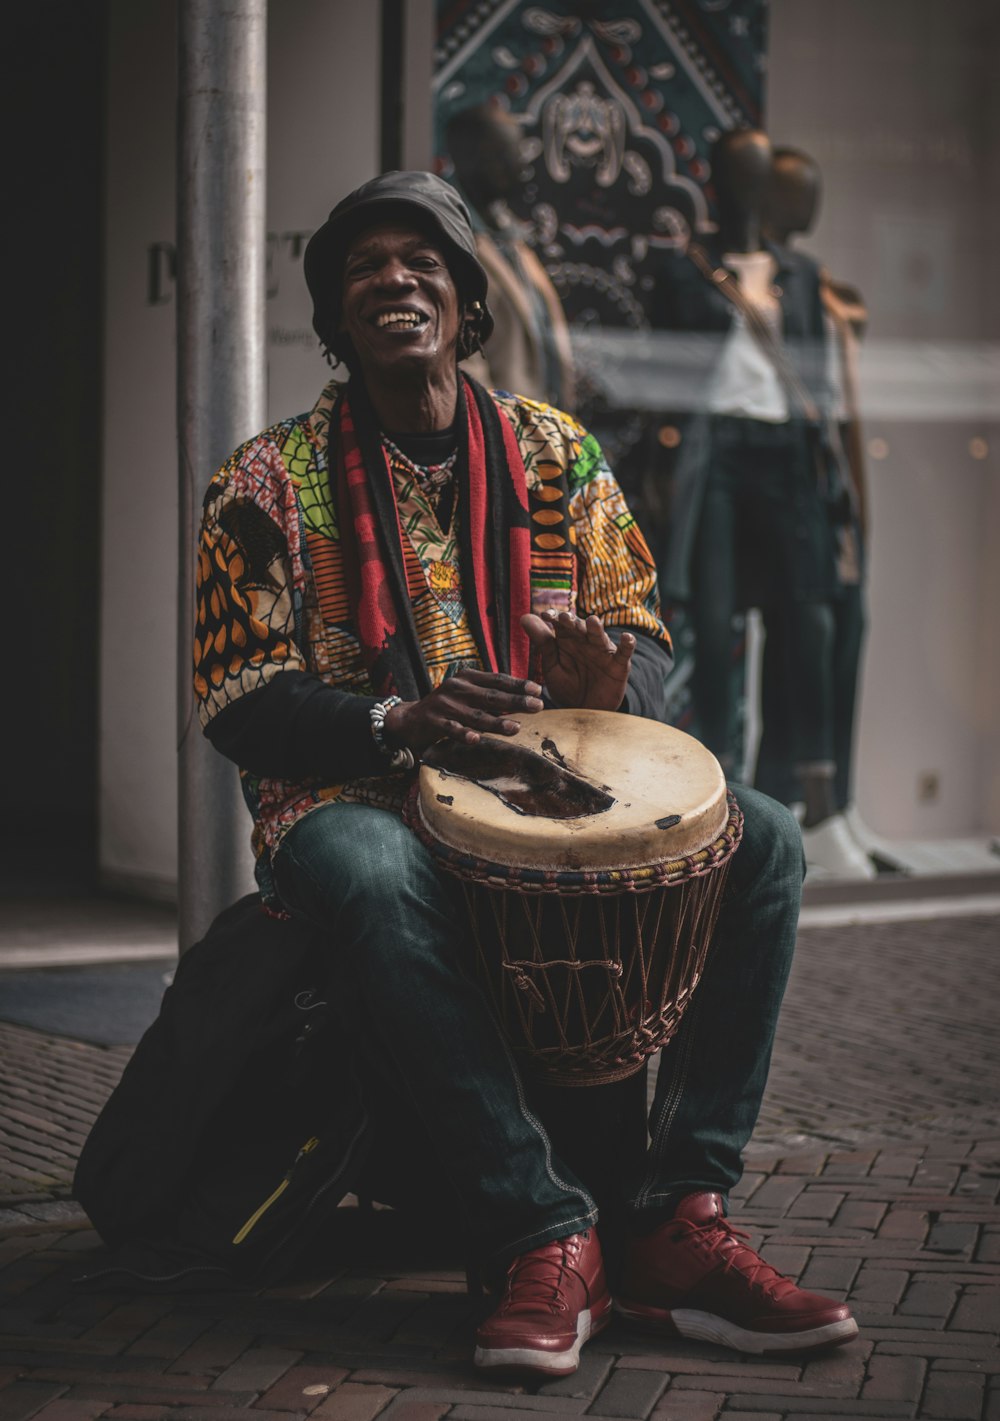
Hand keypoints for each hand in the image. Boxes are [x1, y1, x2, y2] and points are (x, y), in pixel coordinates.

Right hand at [384, 670, 543, 753]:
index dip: (518, 684)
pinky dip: (463, 734)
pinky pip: (451, 729)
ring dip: (496, 722)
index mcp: (467, 677)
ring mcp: (445, 705)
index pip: (497, 679)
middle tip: (537, 706)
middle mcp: (457, 687)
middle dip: (516, 701)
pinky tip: (475, 739)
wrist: (410, 719)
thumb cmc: (447, 707)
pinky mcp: (434, 721)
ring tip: (516, 728)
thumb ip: (489, 695)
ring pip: (475, 715)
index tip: (538, 689)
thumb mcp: (467, 694)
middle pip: (491, 696)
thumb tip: (521, 700)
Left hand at [521, 611, 633, 711]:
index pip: (561, 624)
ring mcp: (603, 653)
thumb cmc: (568, 686)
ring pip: (600, 637)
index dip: (554, 618)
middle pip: (579, 628)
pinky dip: (628, 645)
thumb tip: (524, 616)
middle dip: (573, 622)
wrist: (586, 712)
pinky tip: (627, 637)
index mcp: (568, 639)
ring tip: (593, 621)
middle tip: (564, 618)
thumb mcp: (552, 666)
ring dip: (596, 629)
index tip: (544, 616)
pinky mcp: (619, 665)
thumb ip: (542, 642)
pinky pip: (624, 653)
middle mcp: (586, 642)